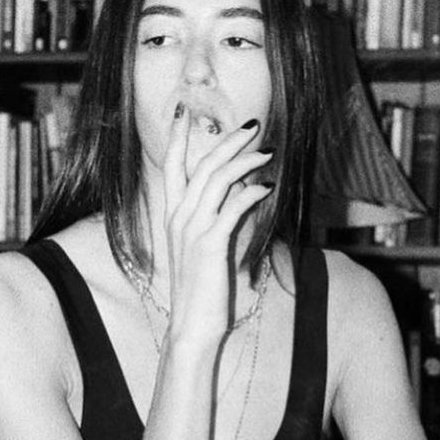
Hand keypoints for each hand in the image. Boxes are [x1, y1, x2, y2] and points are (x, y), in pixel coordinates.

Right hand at [161, 103, 272, 346]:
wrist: (190, 327)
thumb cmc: (200, 292)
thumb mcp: (203, 250)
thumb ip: (215, 220)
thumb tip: (238, 195)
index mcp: (173, 217)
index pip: (172, 167)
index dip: (177, 137)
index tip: (185, 112)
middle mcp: (179, 218)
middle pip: (200, 165)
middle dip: (227, 140)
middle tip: (251, 125)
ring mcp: (192, 230)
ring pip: (217, 180)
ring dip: (245, 161)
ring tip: (267, 152)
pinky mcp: (210, 244)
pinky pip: (232, 207)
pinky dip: (252, 193)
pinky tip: (268, 187)